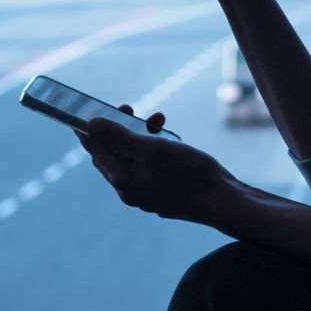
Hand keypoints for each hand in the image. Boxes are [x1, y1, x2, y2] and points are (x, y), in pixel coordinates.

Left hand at [78, 104, 239, 226]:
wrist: (222, 202)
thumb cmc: (189, 174)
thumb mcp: (153, 149)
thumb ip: (120, 137)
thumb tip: (91, 125)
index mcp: (122, 178)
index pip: (94, 149)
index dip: (89, 128)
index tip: (88, 109)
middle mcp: (129, 189)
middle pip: (112, 153)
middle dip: (118, 128)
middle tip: (127, 108)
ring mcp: (146, 193)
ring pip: (133, 158)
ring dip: (141, 135)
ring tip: (158, 119)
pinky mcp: (162, 193)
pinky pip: (148, 166)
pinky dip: (154, 149)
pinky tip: (169, 140)